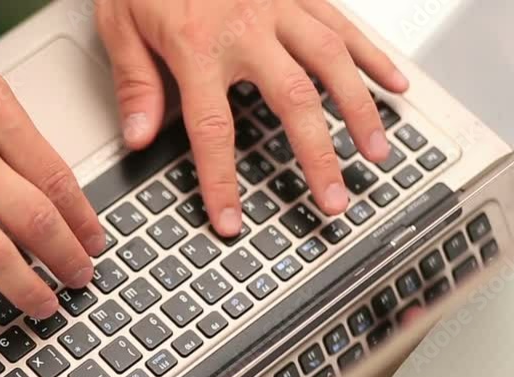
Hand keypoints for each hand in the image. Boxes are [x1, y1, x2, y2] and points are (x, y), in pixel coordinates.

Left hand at [96, 0, 409, 235]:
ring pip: (333, 62)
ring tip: (377, 153)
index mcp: (196, 45)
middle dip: (318, 156)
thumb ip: (135, 83)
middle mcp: (246, 27)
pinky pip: (344, 24)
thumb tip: (139, 138)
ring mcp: (279, 6)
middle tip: (334, 199)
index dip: (222, 181)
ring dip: (360, 111)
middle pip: (293, 101)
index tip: (231, 220)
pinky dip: (372, 56)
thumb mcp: (120, 24)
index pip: (214, 129)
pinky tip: (394, 85)